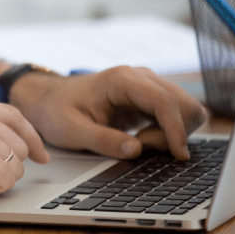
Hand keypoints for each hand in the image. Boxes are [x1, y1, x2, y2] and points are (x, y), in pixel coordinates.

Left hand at [10, 66, 207, 160]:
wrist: (48, 101)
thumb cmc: (56, 112)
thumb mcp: (72, 131)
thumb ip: (103, 141)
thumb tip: (136, 151)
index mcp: (122, 79)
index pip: (165, 101)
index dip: (176, 130)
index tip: (178, 155)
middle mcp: (141, 78)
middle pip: (184, 104)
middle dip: (174, 133)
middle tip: (143, 148)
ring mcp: (148, 87)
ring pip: (185, 110)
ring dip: (172, 133)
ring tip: (139, 144)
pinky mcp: (149, 100)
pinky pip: (176, 116)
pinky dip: (168, 133)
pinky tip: (143, 141)